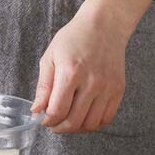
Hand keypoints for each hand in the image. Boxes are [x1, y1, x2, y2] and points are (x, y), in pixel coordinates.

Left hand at [31, 7, 127, 132]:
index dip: (48, 121)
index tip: (43, 119)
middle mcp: (92, 82)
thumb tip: (36, 110)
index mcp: (71, 73)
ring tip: (67, 121)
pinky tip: (83, 117)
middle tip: (53, 124)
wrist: (104, 25)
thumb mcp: (50, 58)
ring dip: (76, 128)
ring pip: (90, 124)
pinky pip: (106, 118)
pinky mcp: (118, 90)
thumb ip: (43, 86)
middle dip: (59, 128)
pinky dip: (92, 124)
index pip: (57, 111)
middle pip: (74, 121)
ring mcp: (107, 88)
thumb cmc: (74, 39)